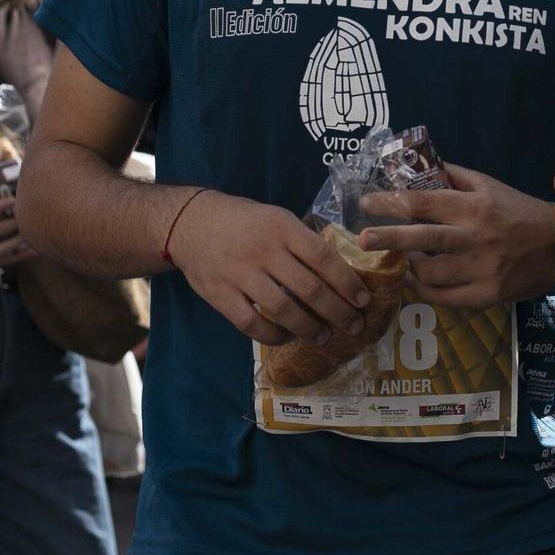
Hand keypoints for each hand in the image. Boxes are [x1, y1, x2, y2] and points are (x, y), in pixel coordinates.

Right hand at [168, 192, 370, 346]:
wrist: (190, 223)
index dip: (347, 282)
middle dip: (337, 311)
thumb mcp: (276, 217)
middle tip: (353, 325)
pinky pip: (252, 324)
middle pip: (309, 288)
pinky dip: (274, 335)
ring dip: (309, 328)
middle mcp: (264, 250)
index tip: (363, 300)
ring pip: (283, 309)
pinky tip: (288, 337)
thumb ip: (302, 241)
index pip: (323, 257)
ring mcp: (240, 274)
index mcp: (282, 228)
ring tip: (324, 337)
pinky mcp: (220, 295)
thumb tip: (340, 272)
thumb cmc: (243, 222)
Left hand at [357, 165, 554, 308]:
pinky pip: (443, 297)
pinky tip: (417, 281)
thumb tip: (416, 167)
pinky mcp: (487, 295)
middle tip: (361, 240)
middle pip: (422, 240)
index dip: (391, 203)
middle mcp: (476, 237)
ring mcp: (481, 269)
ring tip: (400, 261)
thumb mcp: (489, 186)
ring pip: (429, 273)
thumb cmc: (517, 211)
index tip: (366, 204)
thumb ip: (453, 177)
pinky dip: (424, 290)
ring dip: (407, 267)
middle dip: (387, 239)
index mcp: (474, 206)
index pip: (423, 203)